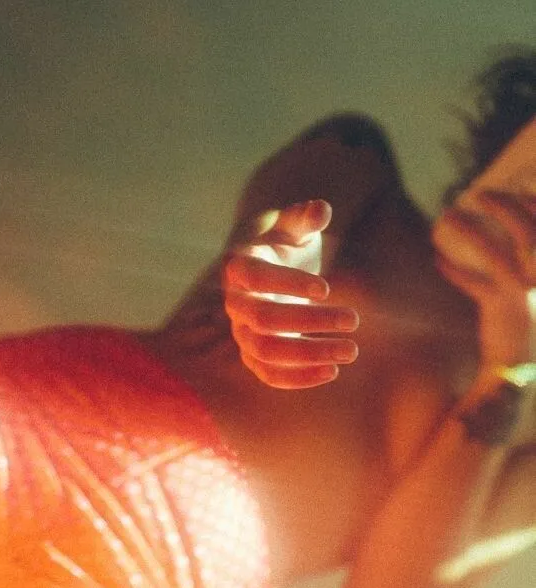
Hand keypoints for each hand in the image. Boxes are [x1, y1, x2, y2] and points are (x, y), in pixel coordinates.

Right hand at [223, 200, 359, 389]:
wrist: (268, 272)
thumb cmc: (286, 244)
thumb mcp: (295, 226)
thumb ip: (306, 217)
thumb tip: (321, 209)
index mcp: (239, 266)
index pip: (256, 278)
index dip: (288, 284)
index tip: (327, 289)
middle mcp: (235, 303)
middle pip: (263, 320)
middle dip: (309, 322)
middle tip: (353, 320)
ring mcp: (241, 333)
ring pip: (266, 352)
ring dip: (309, 355)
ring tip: (351, 350)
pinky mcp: (254, 357)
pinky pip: (268, 375)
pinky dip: (298, 379)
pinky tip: (332, 371)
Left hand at [433, 190, 535, 365]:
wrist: (525, 367)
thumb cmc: (531, 327)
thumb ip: (531, 266)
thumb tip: (522, 240)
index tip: (518, 192)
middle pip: (527, 232)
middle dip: (505, 207)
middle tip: (481, 195)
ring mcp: (524, 293)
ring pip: (493, 253)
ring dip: (469, 231)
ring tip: (449, 217)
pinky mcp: (500, 307)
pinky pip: (474, 282)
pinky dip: (454, 270)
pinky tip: (437, 260)